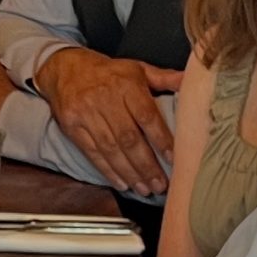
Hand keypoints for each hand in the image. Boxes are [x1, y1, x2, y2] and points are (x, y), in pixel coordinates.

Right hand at [36, 45, 181, 196]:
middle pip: (128, 138)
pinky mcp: (71, 126)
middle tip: (161, 185)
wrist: (65, 67)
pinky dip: (108, 171)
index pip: (146, 116)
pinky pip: (92, 153)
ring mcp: (86, 114)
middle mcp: (105, 99)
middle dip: (146, 165)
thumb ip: (164, 78)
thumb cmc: (108, 72)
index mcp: (126, 84)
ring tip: (145, 189)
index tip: (173, 160)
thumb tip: (191, 80)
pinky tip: (122, 183)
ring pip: (111, 149)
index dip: (161, 140)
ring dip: (130, 173)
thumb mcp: (137, 69)